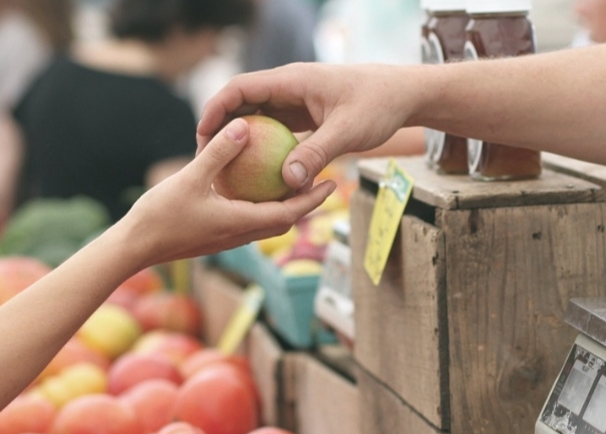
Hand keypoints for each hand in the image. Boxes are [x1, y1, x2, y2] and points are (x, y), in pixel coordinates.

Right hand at [127, 117, 336, 266]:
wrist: (134, 248)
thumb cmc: (160, 215)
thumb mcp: (190, 178)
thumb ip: (219, 153)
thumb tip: (244, 126)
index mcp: (241, 223)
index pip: (289, 213)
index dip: (313, 199)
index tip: (332, 183)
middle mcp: (240, 235)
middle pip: (284, 220)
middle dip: (306, 203)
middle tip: (322, 181)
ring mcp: (227, 238)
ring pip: (266, 223)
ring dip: (284, 206)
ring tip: (294, 182)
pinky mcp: (215, 237)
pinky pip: (247, 220)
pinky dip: (260, 206)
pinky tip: (253, 188)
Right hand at [197, 63, 419, 190]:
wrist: (403, 95)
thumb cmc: (378, 105)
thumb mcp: (348, 131)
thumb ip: (317, 154)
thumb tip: (287, 182)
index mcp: (292, 81)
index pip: (241, 88)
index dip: (216, 109)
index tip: (202, 136)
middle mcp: (289, 88)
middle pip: (243, 103)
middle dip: (221, 128)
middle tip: (206, 158)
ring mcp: (296, 102)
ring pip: (258, 118)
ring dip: (241, 140)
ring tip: (225, 169)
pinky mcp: (305, 116)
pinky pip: (276, 131)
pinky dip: (264, 149)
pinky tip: (258, 175)